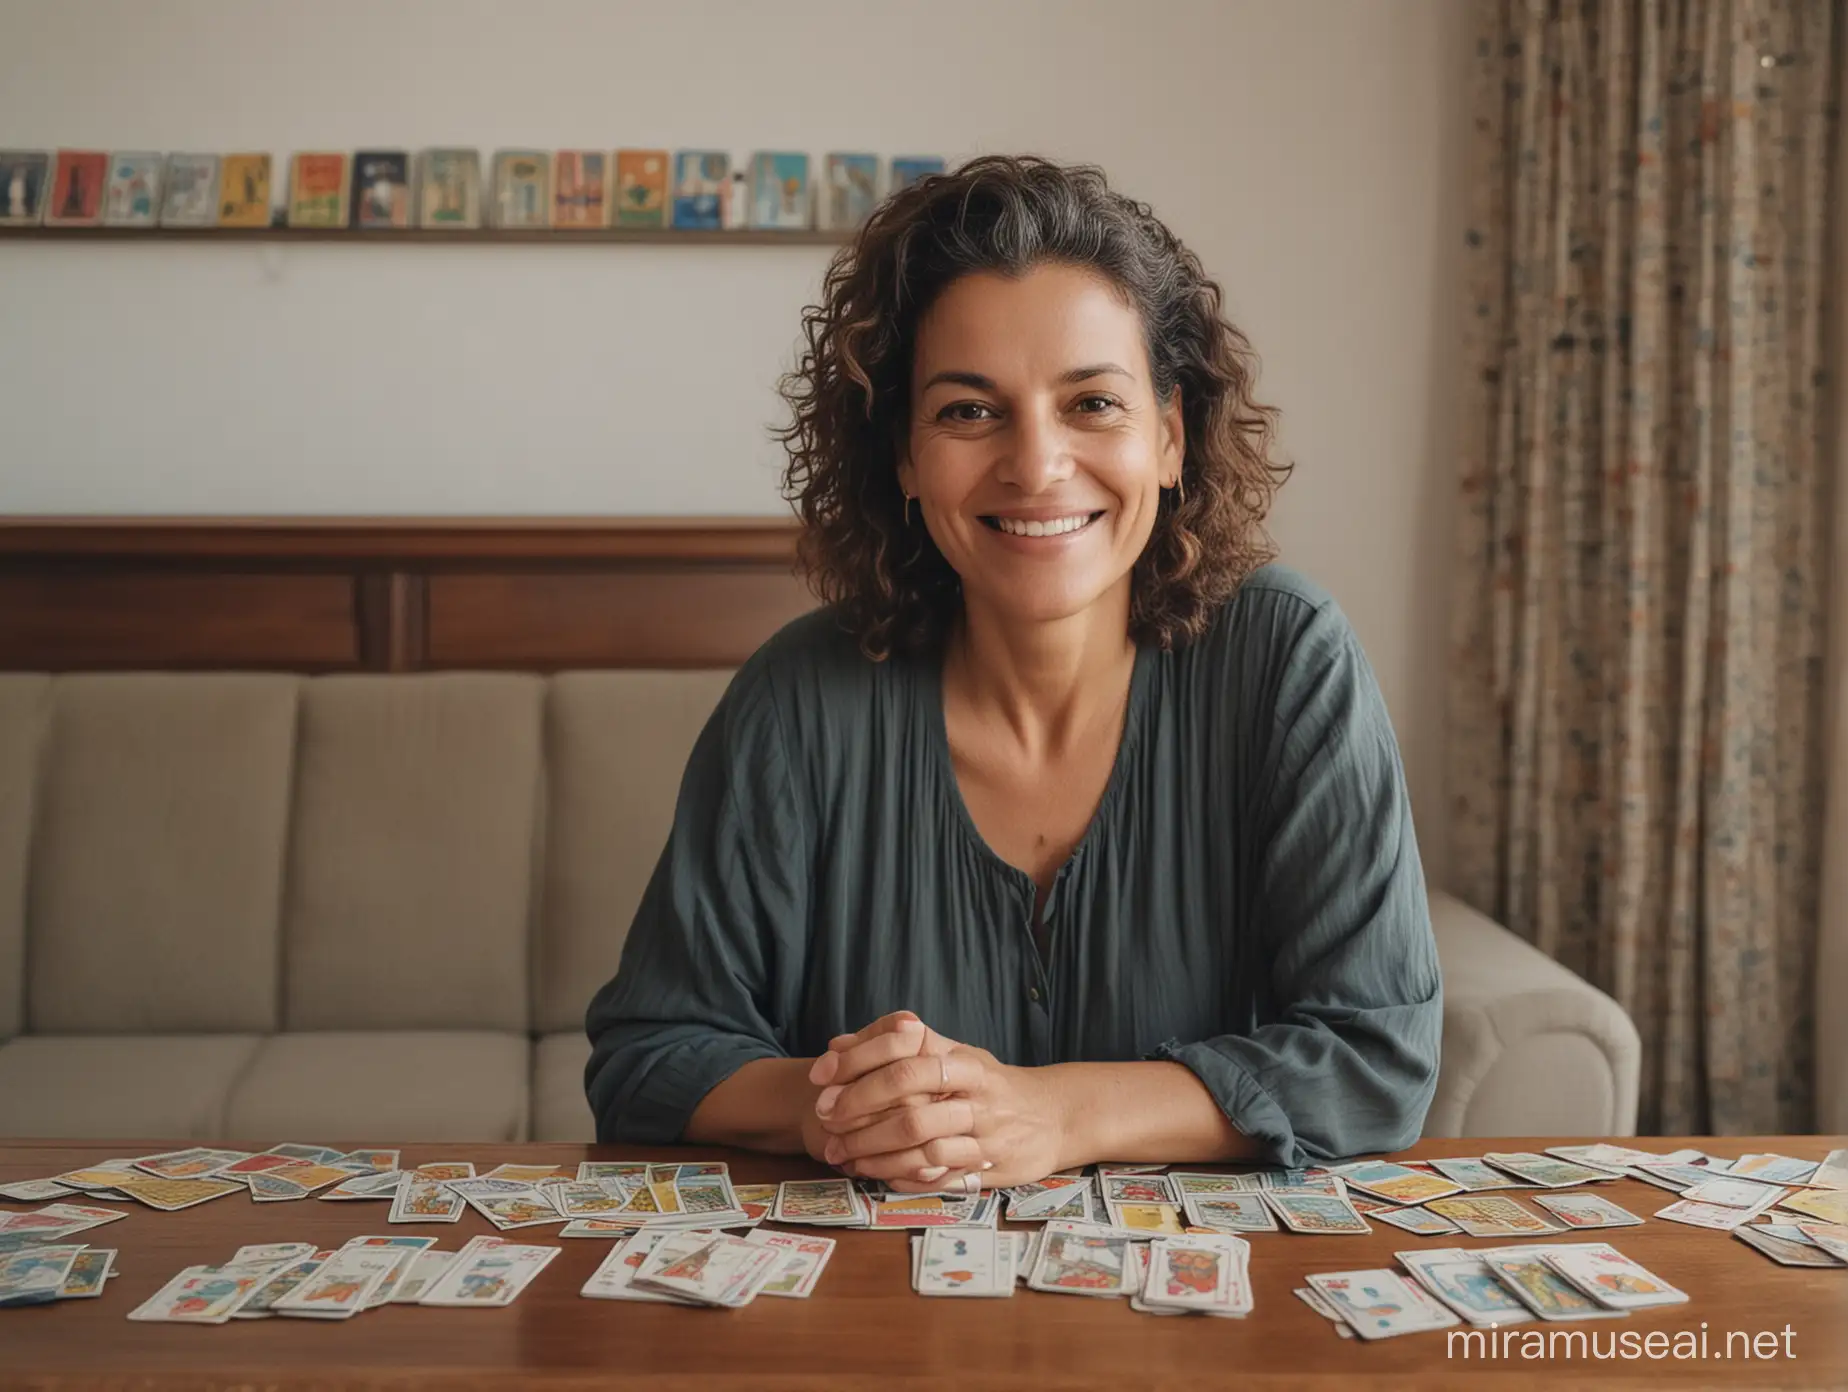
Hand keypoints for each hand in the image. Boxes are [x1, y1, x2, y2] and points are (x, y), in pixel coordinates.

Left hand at [808, 1013, 1066, 1190]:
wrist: (1055, 1115)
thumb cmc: (990, 1083)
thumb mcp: (955, 1054)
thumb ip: (898, 1048)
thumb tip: (836, 1044)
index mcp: (962, 1058)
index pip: (902, 1051)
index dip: (857, 1062)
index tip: (821, 1076)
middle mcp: (974, 1092)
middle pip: (908, 1098)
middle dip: (858, 1109)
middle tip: (824, 1118)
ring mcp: (984, 1131)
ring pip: (920, 1142)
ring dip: (872, 1151)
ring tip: (842, 1154)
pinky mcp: (989, 1167)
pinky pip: (937, 1175)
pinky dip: (901, 1175)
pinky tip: (876, 1173)